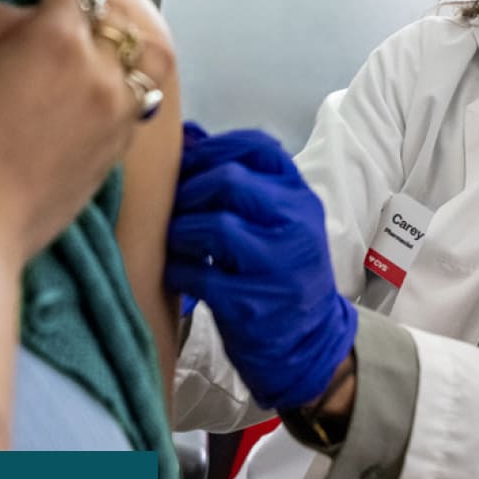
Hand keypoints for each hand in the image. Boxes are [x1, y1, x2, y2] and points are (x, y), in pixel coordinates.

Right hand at [0, 0, 173, 275]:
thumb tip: (27, 13)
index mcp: (61, 37)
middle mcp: (102, 70)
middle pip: (113, 19)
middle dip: (87, 8)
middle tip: (56, 12)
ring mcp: (117, 114)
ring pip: (140, 61)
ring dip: (118, 48)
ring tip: (87, 52)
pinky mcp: (118, 150)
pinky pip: (135, 103)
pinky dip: (119, 88)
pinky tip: (88, 96)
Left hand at [165, 124, 356, 409]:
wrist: (308, 344)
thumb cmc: (279, 271)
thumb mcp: (273, 220)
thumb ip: (237, 178)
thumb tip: (186, 134)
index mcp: (300, 197)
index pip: (259, 146)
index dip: (213, 147)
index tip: (186, 160)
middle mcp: (296, 225)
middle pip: (231, 180)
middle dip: (190, 188)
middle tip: (171, 205)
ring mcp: (277, 266)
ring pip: (216, 225)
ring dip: (181, 229)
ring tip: (173, 239)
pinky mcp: (254, 304)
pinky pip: (202, 274)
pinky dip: (179, 269)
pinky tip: (177, 271)